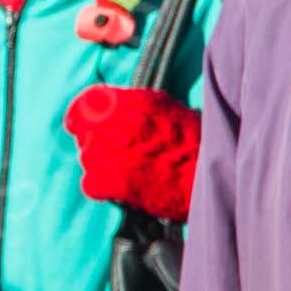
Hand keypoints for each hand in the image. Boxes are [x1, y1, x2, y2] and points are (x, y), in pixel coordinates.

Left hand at [62, 84, 201, 221]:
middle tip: (120, 153)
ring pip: (88, 159)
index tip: (87, 126)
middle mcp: (107, 124)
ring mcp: (103, 153)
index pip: (83, 105)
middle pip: (85, 134)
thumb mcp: (163, 107)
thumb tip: (113, 104)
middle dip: (98, 143)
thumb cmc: (193, 140)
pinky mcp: (107, 181)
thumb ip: (132, 103)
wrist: (206, 175)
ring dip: (101, 165)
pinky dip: (102, 188)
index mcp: (120, 102)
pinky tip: (120, 188)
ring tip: (127, 171)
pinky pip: (90, 185)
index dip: (84, 118)